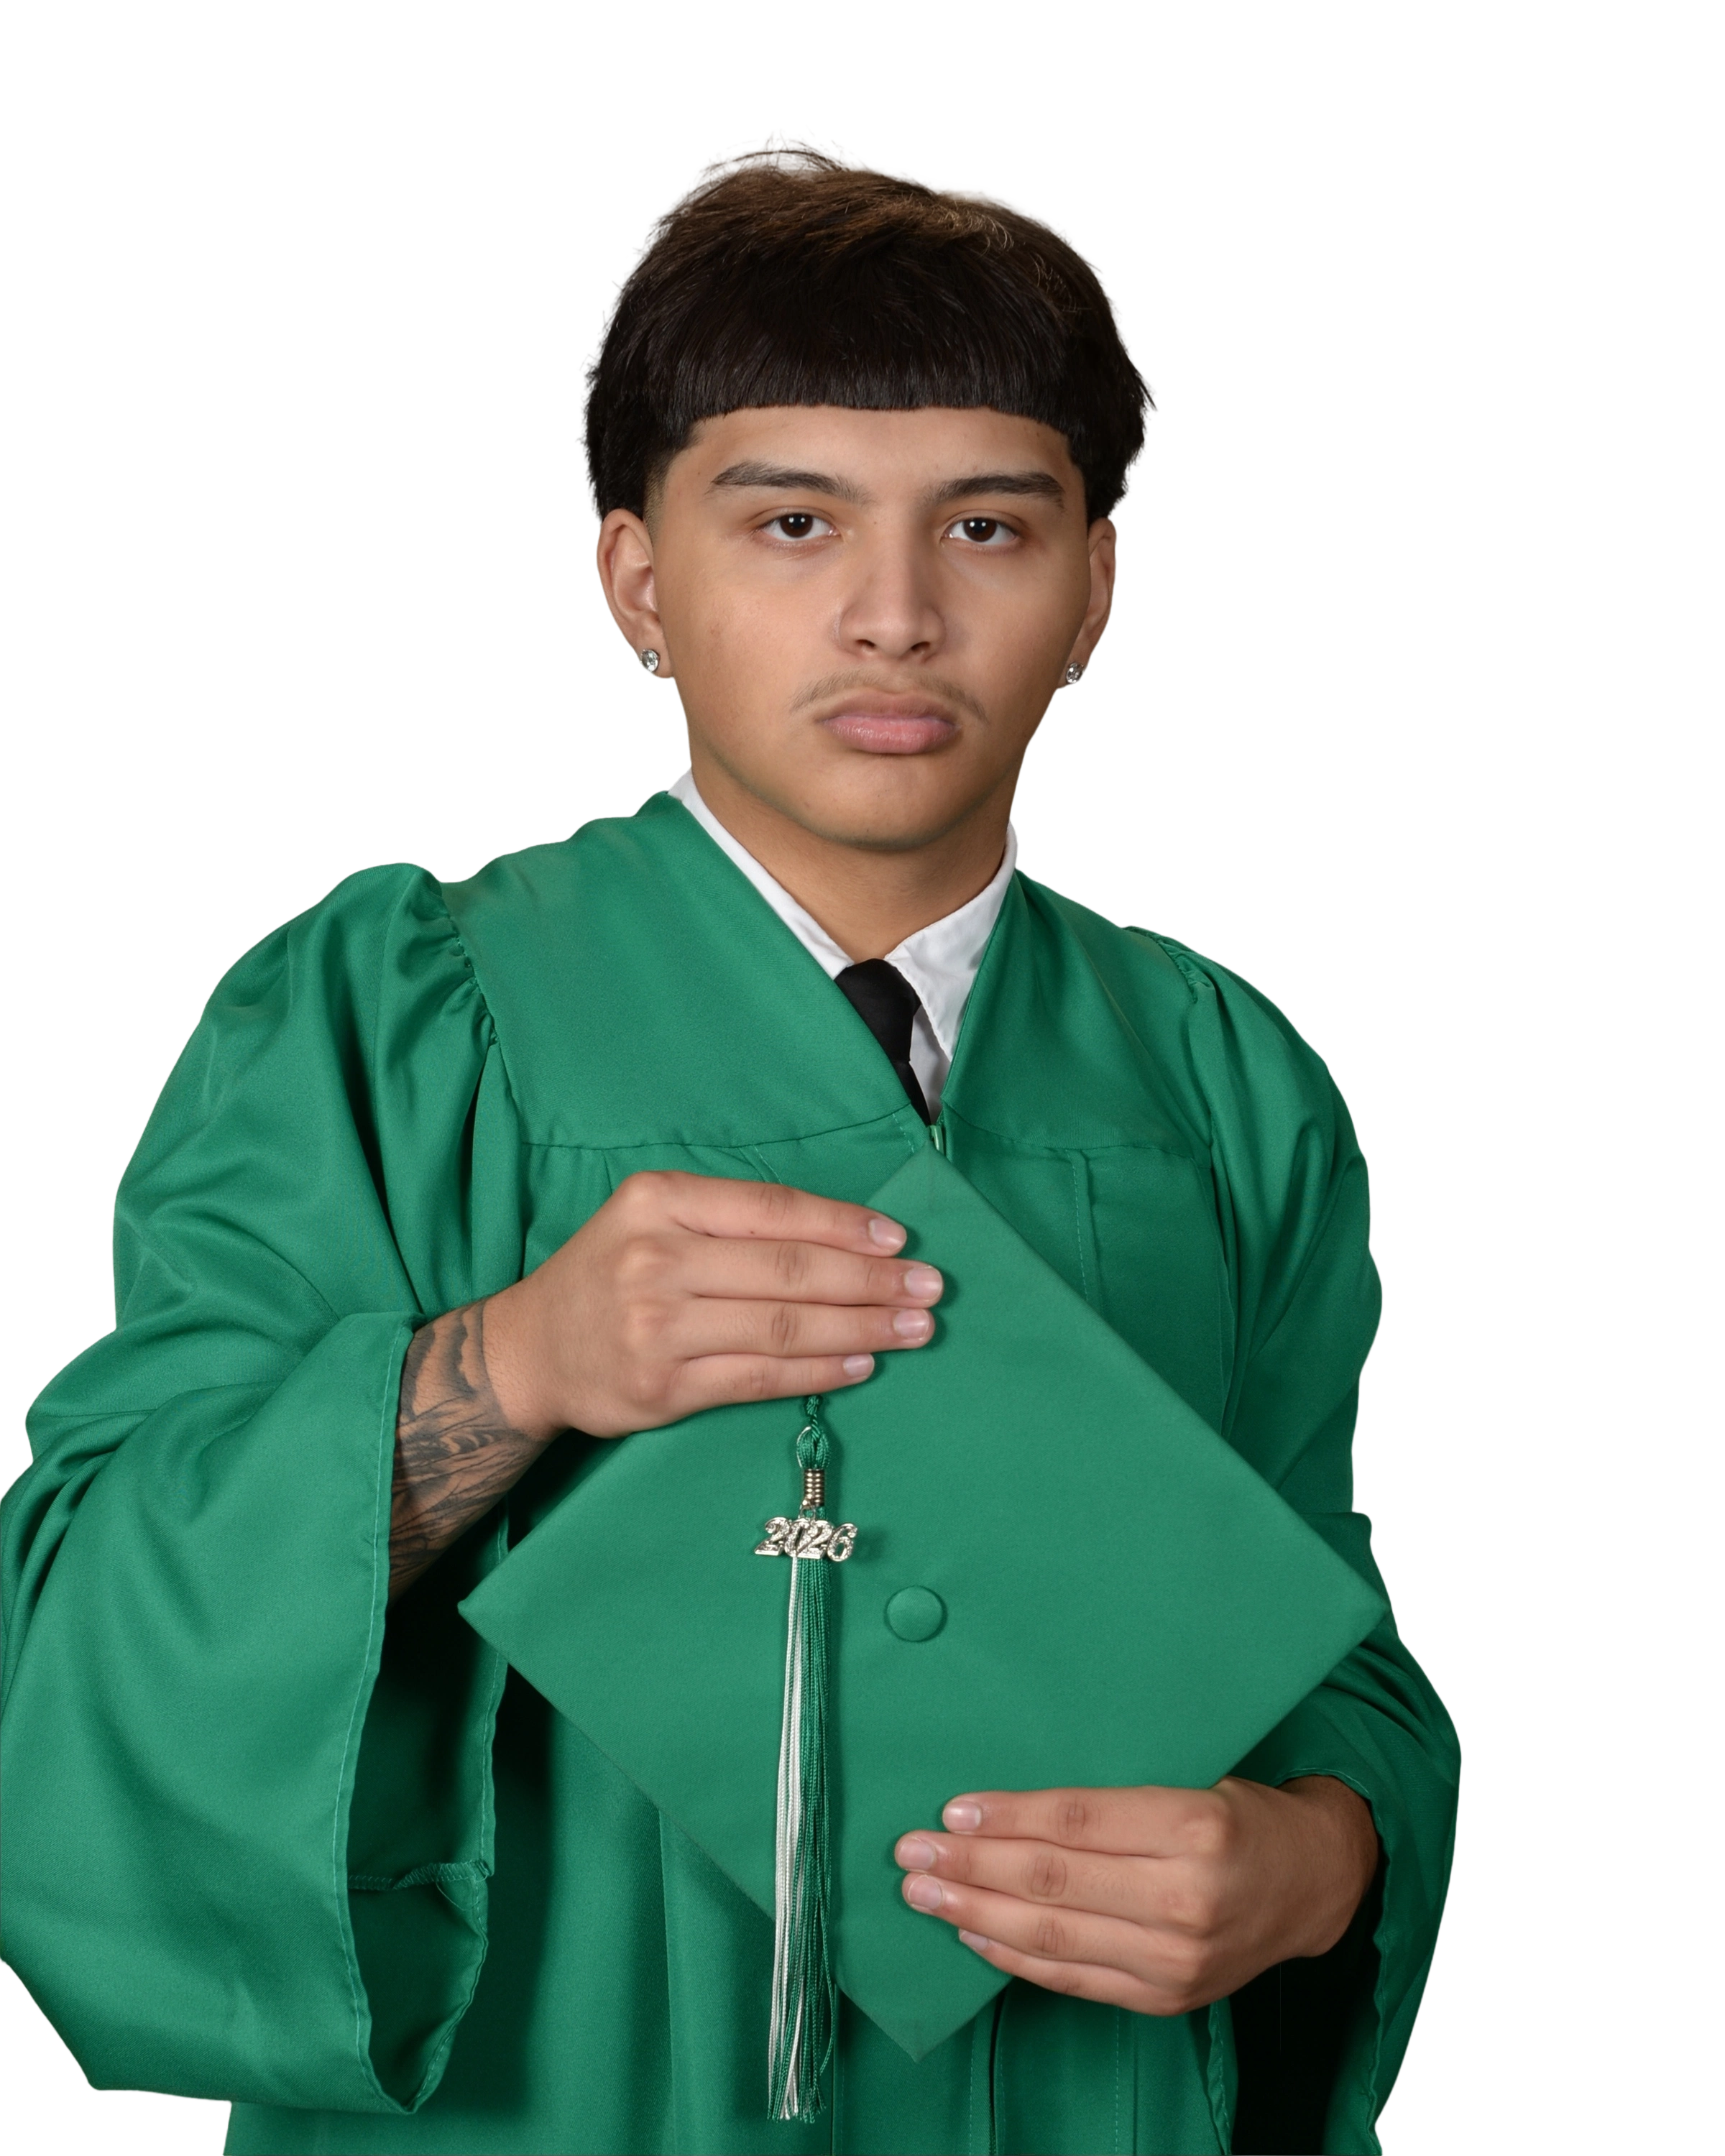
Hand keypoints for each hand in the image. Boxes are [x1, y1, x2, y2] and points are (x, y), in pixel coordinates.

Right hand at [481, 1170, 942, 1442]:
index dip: (844, 1225)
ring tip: (912, 1328)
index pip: (773, 1210)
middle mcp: (654, 1259)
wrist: (529, 1350)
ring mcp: (656, 1327)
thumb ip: (731, 1221)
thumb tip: (845, 1237)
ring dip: (861, 1328)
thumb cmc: (608, 1274)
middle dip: (870, 1280)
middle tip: (929, 1288)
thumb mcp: (653, 1219)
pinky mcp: (661, 1389)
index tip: (898, 1241)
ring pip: (782, 1327)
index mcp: (659, 1201)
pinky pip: (759, 1379)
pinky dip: (819, 1373)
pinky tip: (862, 1365)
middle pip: (788, 1270)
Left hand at [893, 1776, 1378, 2014]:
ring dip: (976, 1912)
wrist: (1313, 1884)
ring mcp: (1176, 1959)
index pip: (1078, 1821)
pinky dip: (1014, 1957)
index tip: (952, 1808)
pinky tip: (973, 1932)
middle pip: (1054, 1881)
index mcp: (1195, 1825)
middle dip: (972, 1865)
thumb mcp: (1190, 1778)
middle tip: (912, 1850)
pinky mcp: (1166, 1998)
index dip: (1008, 1816)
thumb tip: (1008, 1797)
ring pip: (1054, 1936)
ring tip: (924, 1892)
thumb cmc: (1237, 1813)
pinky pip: (1073, 1979)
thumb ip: (1113, 1796)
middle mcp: (1187, 1898)